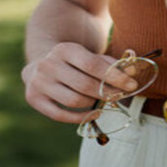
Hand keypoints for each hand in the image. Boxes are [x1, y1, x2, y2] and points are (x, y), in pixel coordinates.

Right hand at [22, 43, 137, 123]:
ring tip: (106, 100)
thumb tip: (133, 72)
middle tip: (120, 96)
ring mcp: (38, 83)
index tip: (131, 84)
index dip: (114, 76)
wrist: (41, 64)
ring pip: (73, 101)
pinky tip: (95, 112)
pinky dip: (80, 117)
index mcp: (65, 49)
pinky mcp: (33, 99)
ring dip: (94, 103)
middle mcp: (48, 65)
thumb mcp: (90, 56)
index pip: (93, 65)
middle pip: (84, 85)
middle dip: (106, 92)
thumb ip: (111, 63)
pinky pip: (59, 114)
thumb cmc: (74, 62)